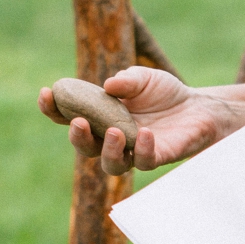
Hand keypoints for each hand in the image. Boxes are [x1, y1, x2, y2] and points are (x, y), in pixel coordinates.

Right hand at [39, 67, 244, 172]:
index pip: (69, 116)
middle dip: (78, 137)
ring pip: (110, 165)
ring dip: (108, 151)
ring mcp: (131, 152)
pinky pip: (143, 161)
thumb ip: (126, 81)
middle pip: (85, 147)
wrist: (197, 107)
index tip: (47, 93)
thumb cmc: (164, 92)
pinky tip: (146, 133)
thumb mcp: (143, 78)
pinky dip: (142, 148)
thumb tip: (109, 87)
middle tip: (79, 123)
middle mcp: (111, 138)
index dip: (54, 108)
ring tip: (115, 132)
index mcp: (100, 116)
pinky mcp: (154, 159)